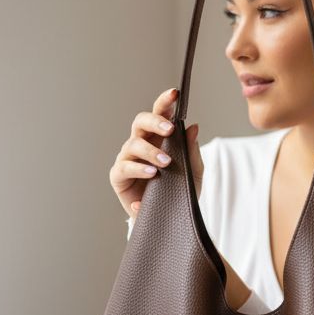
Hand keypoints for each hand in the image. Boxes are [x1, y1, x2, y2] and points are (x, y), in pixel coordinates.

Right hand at [110, 87, 203, 218]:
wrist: (172, 220)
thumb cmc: (180, 192)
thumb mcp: (193, 173)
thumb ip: (193, 151)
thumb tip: (193, 127)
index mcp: (159, 138)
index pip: (161, 114)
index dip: (165, 102)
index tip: (175, 94)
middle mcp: (141, 144)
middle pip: (141, 122)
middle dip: (154, 121)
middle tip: (170, 130)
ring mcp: (128, 159)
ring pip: (133, 144)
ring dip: (150, 151)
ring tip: (166, 162)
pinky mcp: (119, 177)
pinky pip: (124, 168)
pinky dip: (139, 169)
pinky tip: (152, 173)